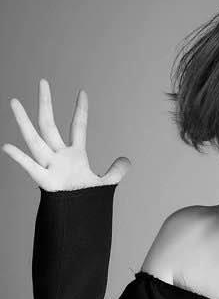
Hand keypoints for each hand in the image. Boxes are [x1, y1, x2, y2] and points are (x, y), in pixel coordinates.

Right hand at [1, 78, 130, 191]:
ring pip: (35, 140)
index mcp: (75, 154)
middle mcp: (59, 156)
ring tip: (14, 102)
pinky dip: (20, 159)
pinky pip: (31, 168)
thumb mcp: (105, 184)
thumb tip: (127, 160)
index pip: (78, 126)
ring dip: (24, 122)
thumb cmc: (85, 200)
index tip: (82, 92)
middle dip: (46, 104)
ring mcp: (50, 166)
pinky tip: (7, 147)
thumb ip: (116, 172)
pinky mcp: (46, 181)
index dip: (81, 110)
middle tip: (42, 81)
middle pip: (50, 125)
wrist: (77, 217)